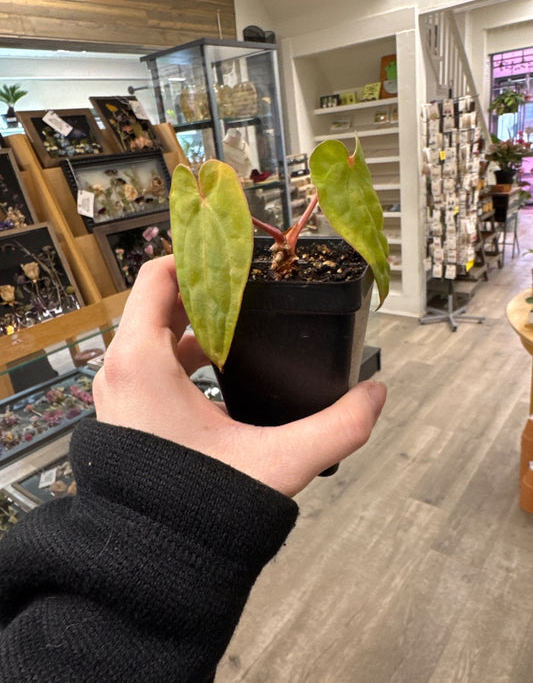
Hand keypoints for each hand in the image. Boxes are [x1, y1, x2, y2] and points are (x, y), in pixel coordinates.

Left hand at [92, 255, 385, 497]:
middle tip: (249, 285)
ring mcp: (119, 393)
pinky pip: (152, 362)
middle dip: (205, 290)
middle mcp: (121, 371)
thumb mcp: (278, 461)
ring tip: (240, 318)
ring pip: (155, 334)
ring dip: (195, 321)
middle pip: (159, 302)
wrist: (154, 565)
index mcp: (142, 363)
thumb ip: (337, 427)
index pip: (158, 277)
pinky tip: (222, 364)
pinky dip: (183, 352)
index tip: (235, 255)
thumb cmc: (198, 512)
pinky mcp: (127, 413)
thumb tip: (375, 396)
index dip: (197, 257)